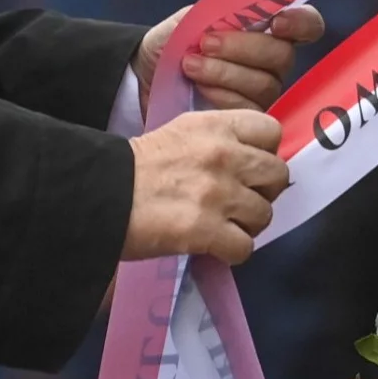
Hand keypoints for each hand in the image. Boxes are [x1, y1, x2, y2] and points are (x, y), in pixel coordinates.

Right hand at [121, 110, 290, 264]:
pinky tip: (214, 248)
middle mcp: (224, 155)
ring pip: (265, 214)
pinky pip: (245, 247)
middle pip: (277, 174)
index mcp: (216, 126)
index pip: (271, 131)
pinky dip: (232, 252)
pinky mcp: (208, 230)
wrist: (100, 193)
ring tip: (225, 227)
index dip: (265, 152)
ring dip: (248, 225)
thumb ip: (218, 140)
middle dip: (264, 191)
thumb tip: (249, 164)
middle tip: (241, 201)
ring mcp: (219, 194)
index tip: (249, 167)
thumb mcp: (181, 132)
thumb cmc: (134, 166)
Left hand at [133, 3, 324, 113]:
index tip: (277, 23)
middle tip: (206, 44)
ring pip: (265, 84)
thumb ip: (217, 12)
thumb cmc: (172, 43)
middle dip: (243, 48)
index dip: (301, 23)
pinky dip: (221, 95)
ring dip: (225, 72)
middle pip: (282, 56)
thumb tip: (243, 11)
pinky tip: (198, 87)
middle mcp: (271, 62)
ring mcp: (262, 92)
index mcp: (265, 30)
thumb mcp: (188, 19)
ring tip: (190, 65)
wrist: (144, 75)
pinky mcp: (248, 119)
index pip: (306, 24)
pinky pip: (248, 109)